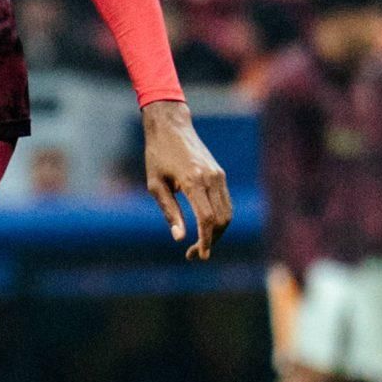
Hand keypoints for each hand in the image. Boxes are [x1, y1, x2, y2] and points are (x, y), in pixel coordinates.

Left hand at [142, 99, 230, 259]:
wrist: (171, 126)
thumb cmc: (157, 155)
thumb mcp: (155, 184)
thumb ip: (169, 211)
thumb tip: (179, 237)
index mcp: (193, 181)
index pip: (207, 219)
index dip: (205, 241)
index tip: (200, 256)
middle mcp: (211, 178)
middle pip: (221, 220)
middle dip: (211, 241)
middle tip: (194, 254)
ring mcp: (218, 175)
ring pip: (227, 213)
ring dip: (217, 232)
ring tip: (199, 244)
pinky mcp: (220, 174)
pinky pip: (225, 203)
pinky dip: (219, 219)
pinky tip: (204, 228)